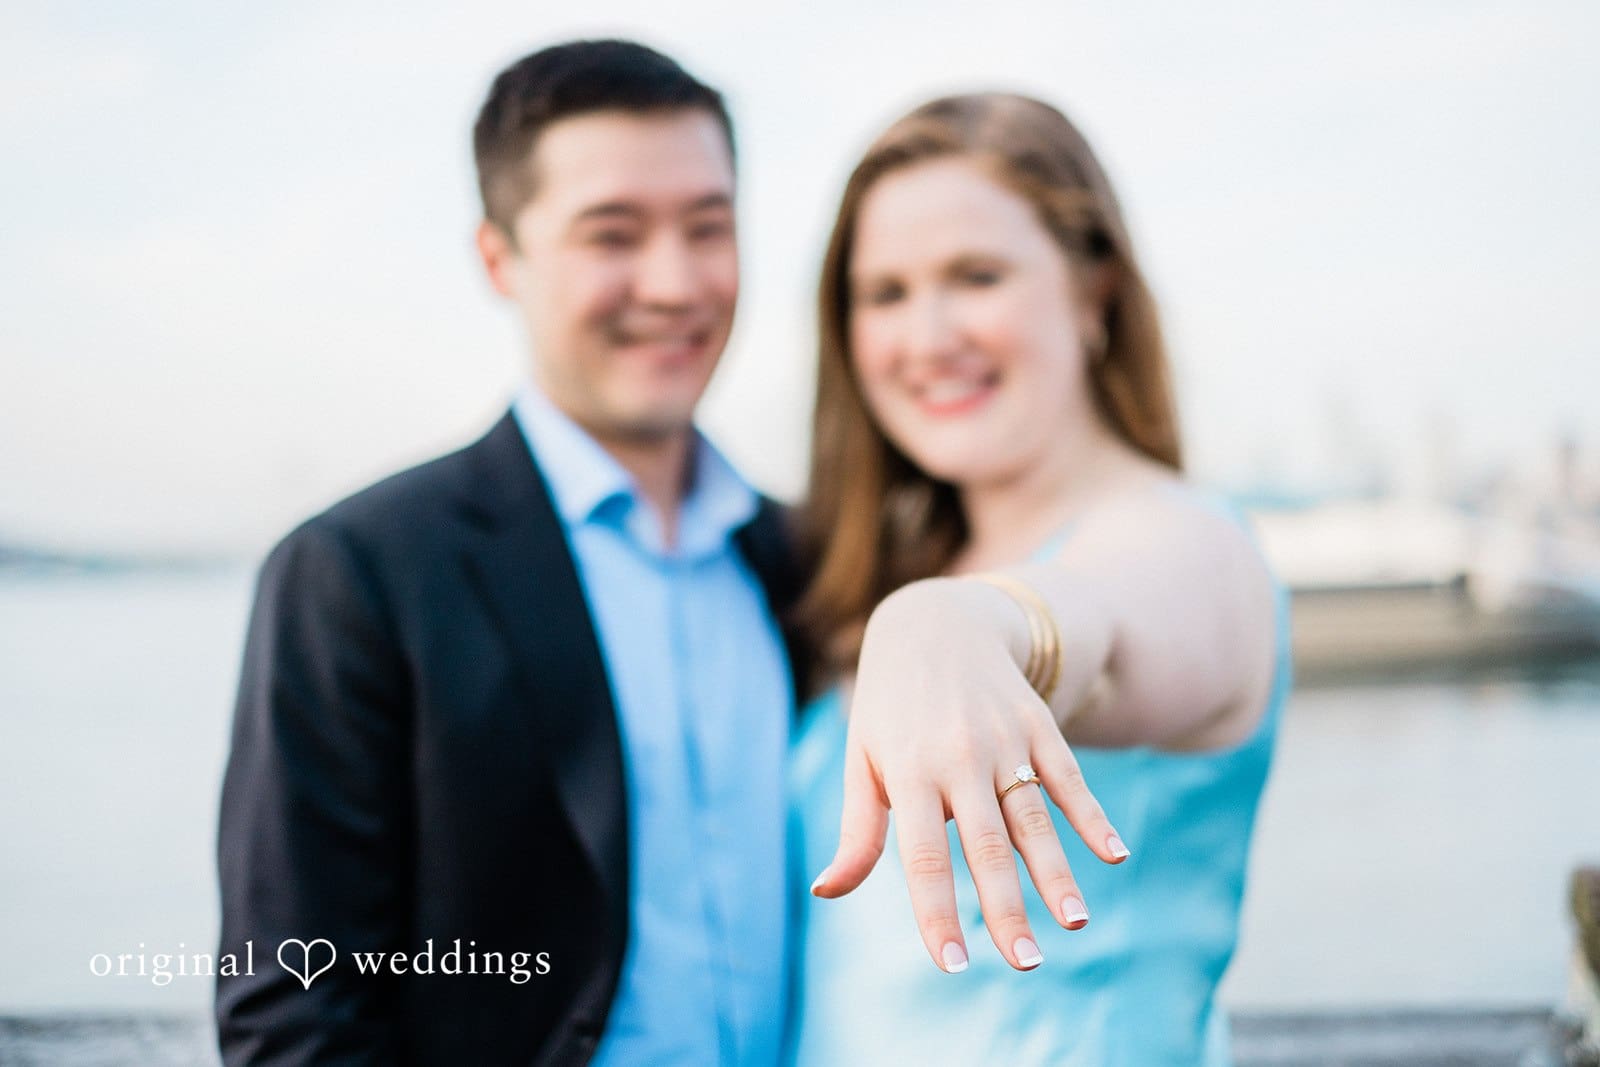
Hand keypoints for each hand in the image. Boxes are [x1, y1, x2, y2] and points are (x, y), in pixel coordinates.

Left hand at [808, 577, 1129, 972]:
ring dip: (1056, 872)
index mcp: (908, 773)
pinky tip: (1114, 855)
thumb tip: (826, 892)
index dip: (936, 912)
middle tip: (1025, 963)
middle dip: (1006, 907)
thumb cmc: (889, 710)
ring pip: (1033, 816)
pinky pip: (1068, 777)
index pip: (923, 856)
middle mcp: (958, 758)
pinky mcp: (1037, 725)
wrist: (934, 624)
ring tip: (1075, 924)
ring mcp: (1003, 740)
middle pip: (986, 844)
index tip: (952, 964)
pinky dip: (1092, 816)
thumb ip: (857, 831)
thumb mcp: (862, 761)